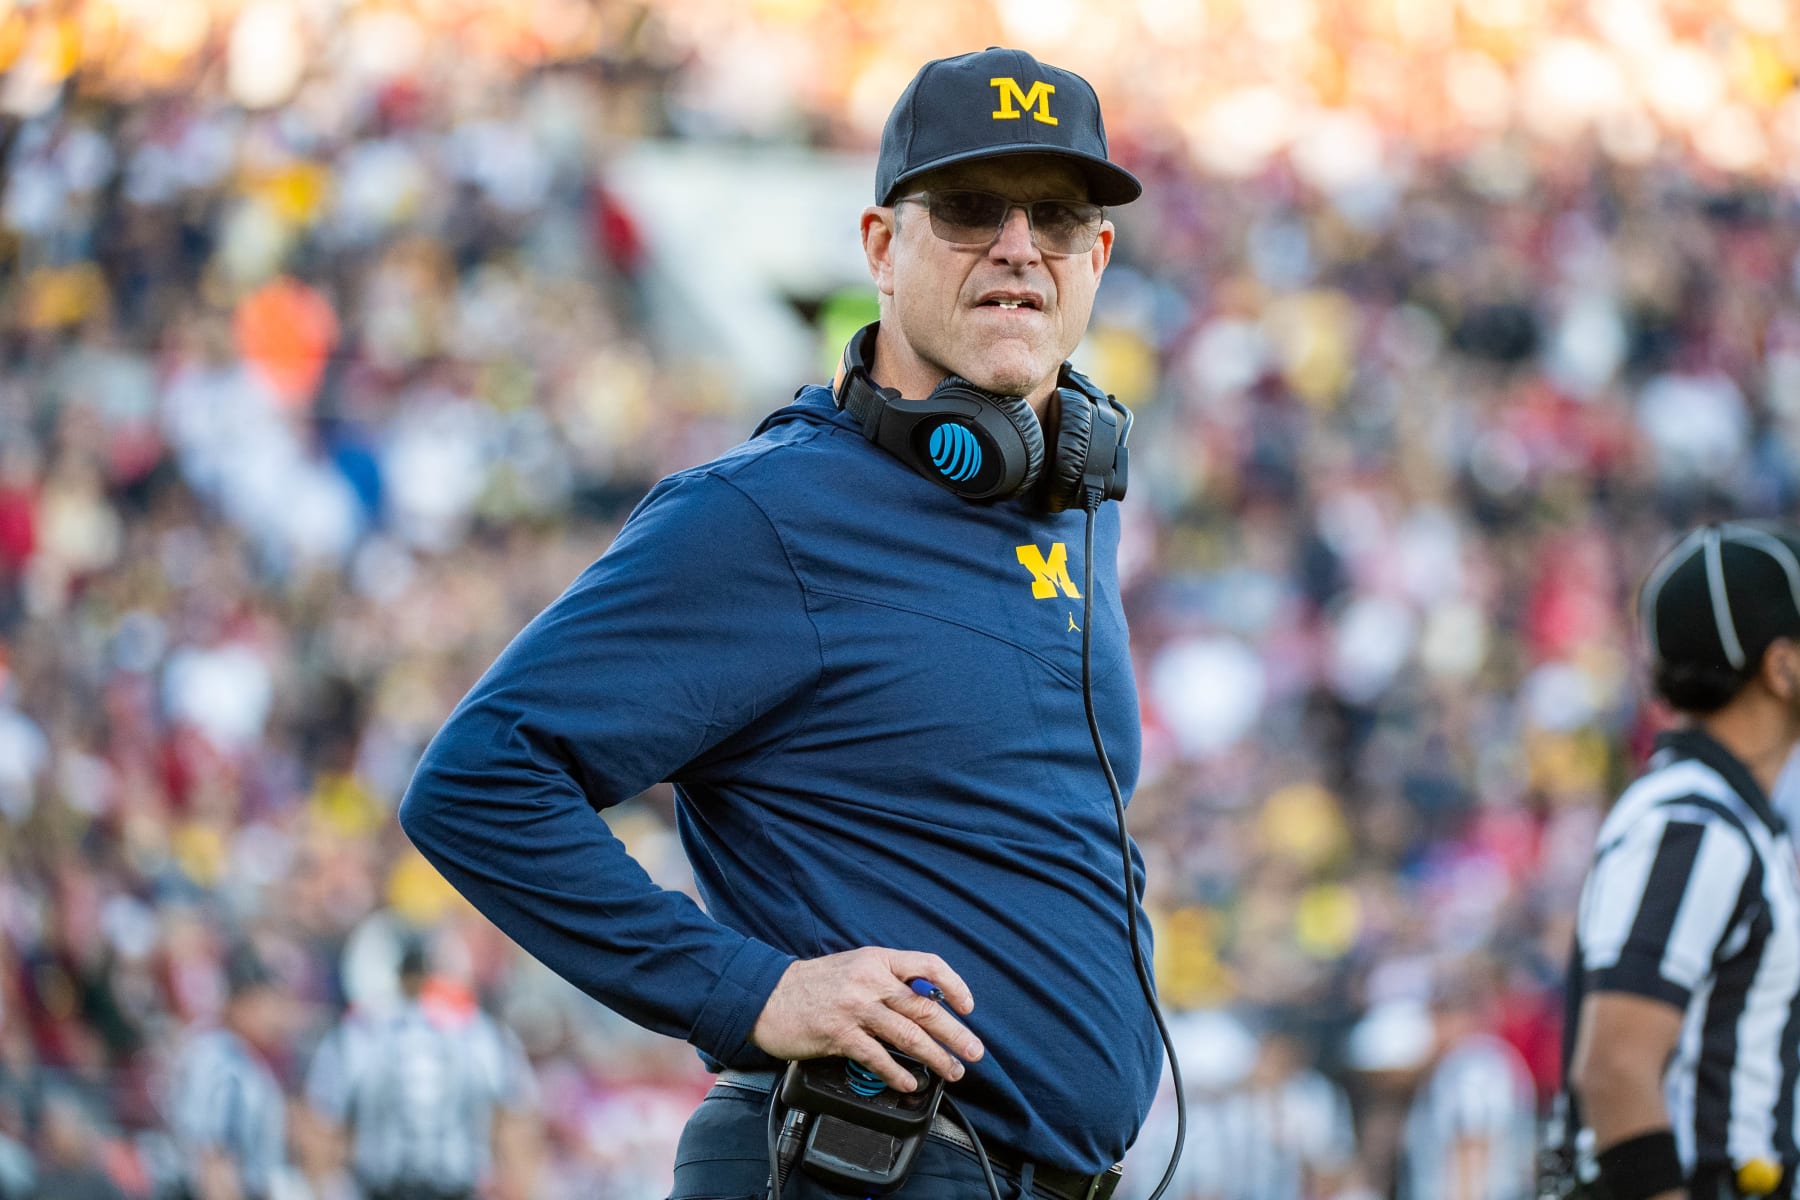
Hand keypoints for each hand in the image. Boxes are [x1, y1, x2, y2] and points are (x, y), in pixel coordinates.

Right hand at [750, 947, 983, 1091]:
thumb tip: (923, 1002)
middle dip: (955, 1032)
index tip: (968, 1006)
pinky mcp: (839, 1035)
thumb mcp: (853, 967)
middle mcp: (869, 980)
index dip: (954, 984)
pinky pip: (877, 1058)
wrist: (765, 995)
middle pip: (924, 1006)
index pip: (927, 965)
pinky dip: (897, 1073)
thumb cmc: (811, 984)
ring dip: (935, 1057)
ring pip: (908, 1035)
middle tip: (974, 1051)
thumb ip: (885, 980)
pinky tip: (909, 1083)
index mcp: (876, 960)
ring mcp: (854, 1008)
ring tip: (951, 1071)